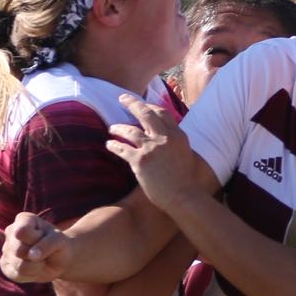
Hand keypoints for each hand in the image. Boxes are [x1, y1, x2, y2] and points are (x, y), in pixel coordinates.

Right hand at [0, 212, 66, 281]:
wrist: (59, 260)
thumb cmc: (58, 245)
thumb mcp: (59, 240)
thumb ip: (47, 244)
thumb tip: (31, 256)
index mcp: (23, 219)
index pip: (22, 231)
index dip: (36, 238)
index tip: (44, 237)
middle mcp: (10, 232)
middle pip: (19, 250)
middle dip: (37, 255)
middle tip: (44, 251)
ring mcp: (6, 249)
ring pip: (19, 265)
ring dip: (36, 266)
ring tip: (41, 260)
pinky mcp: (5, 265)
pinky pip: (17, 275)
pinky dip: (31, 275)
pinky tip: (35, 268)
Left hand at [107, 96, 213, 212]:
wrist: (182, 197)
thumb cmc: (185, 180)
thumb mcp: (185, 154)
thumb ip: (174, 142)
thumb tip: (164, 136)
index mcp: (178, 135)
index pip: (162, 113)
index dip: (150, 106)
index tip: (142, 105)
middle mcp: (165, 138)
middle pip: (145, 114)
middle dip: (132, 103)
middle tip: (122, 98)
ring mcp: (152, 149)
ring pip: (130, 131)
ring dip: (119, 128)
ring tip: (112, 128)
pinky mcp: (140, 161)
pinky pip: (123, 149)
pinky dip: (114, 145)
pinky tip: (109, 144)